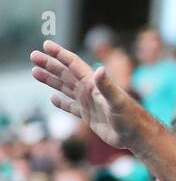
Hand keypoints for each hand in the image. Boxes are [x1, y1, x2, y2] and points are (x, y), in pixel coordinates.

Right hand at [30, 41, 146, 149]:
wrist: (137, 136)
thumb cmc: (131, 118)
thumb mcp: (118, 101)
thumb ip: (107, 86)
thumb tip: (99, 69)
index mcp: (94, 84)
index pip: (74, 64)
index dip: (60, 54)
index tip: (46, 45)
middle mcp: (90, 91)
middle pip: (66, 73)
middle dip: (50, 64)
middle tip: (33, 55)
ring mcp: (89, 103)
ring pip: (65, 88)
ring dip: (51, 80)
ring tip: (35, 72)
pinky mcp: (89, 116)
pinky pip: (71, 107)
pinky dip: (61, 102)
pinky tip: (52, 98)